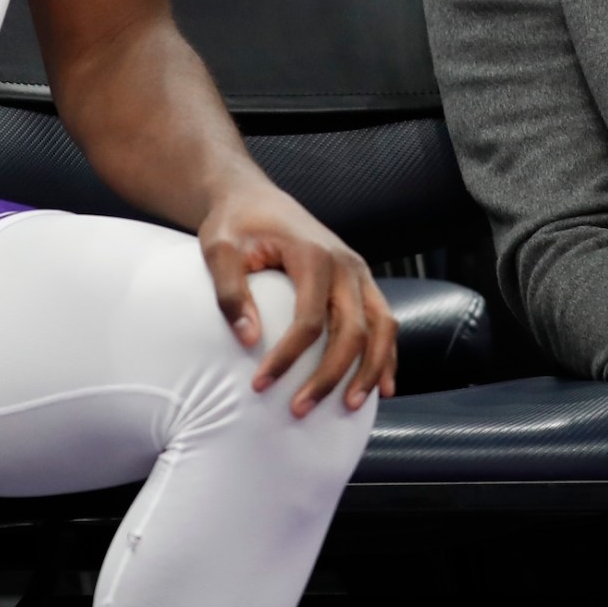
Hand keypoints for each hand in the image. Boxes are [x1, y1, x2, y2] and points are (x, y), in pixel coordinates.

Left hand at [198, 186, 397, 414]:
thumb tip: (248, 340)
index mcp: (314, 255)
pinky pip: (385, 321)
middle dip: (331, 376)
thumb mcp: (220, 249)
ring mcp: (359, 272)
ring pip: (382, 327)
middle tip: (300, 409)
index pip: (309, 321)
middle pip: (353, 330)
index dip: (287, 359)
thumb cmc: (236, 224)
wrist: (255, 198)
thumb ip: (231, 292)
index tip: (259, 386)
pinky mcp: (361, 280)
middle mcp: (346, 264)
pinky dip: (387, 354)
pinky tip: (383, 386)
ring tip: (351, 406)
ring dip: (371, 370)